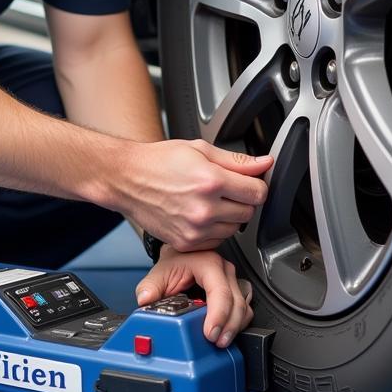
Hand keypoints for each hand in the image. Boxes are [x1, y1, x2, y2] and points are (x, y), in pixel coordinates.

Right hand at [121, 138, 271, 251]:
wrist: (127, 179)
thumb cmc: (159, 161)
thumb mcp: (199, 149)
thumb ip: (236, 160)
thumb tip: (265, 163)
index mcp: (211, 181)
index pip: (258, 193)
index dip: (257, 185)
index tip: (249, 182)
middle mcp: (204, 208)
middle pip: (249, 212)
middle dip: (243, 200)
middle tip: (225, 188)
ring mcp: (195, 229)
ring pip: (234, 229)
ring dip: (229, 216)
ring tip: (209, 200)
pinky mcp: (186, 243)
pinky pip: (216, 241)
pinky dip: (214, 230)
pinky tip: (200, 214)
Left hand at [135, 248, 253, 347]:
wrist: (182, 255)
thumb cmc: (175, 261)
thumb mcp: (159, 272)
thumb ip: (150, 287)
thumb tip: (145, 299)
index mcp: (208, 264)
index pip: (220, 291)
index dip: (218, 315)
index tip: (210, 333)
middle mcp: (224, 270)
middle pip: (236, 303)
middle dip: (229, 327)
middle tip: (216, 343)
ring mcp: (233, 280)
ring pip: (244, 308)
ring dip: (235, 327)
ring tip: (221, 341)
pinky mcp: (237, 290)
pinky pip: (245, 309)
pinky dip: (238, 323)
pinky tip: (227, 331)